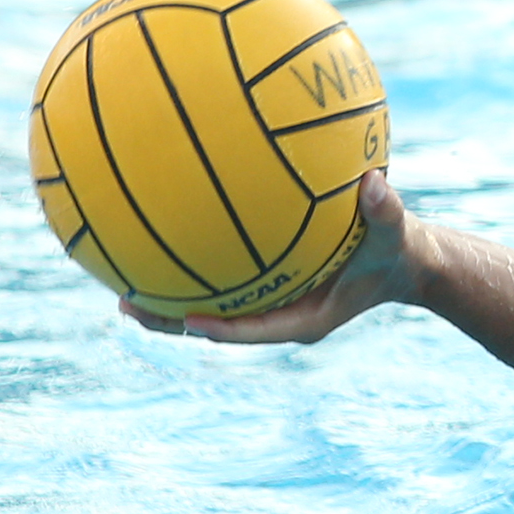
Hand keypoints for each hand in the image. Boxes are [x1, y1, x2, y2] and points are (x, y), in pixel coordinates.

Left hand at [119, 169, 431, 343]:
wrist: (398, 259)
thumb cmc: (394, 248)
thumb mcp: (396, 231)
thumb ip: (385, 212)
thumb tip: (372, 184)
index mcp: (306, 317)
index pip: (257, 329)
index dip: (224, 329)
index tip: (191, 320)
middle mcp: (277, 312)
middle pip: (216, 324)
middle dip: (170, 318)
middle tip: (125, 306)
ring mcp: (267, 299)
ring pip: (209, 304)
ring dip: (164, 295)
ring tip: (115, 281)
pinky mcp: (264, 281)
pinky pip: (218, 274)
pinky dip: (186, 261)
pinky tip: (151, 233)